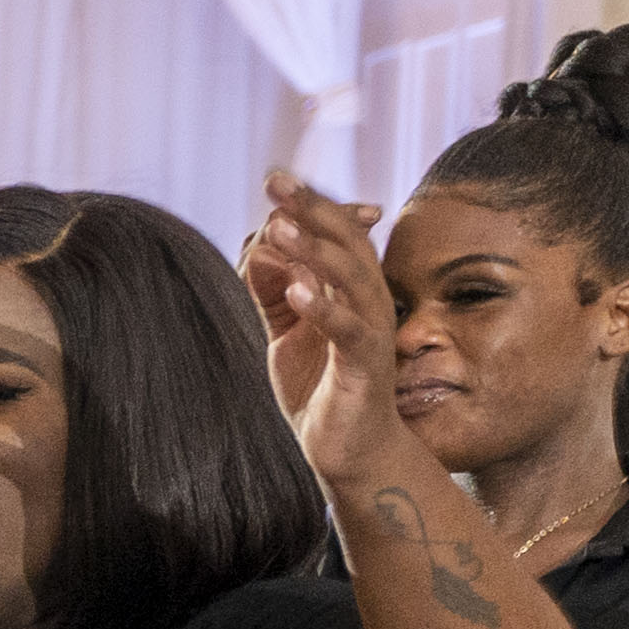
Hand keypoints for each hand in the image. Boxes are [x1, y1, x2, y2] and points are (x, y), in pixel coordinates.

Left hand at [242, 175, 407, 484]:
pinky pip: (349, 330)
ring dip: (315, 250)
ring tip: (282, 228)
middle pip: (345, 243)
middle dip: (311, 211)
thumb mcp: (286, 332)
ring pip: (350, 278)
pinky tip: (297, 291)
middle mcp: (369, 300)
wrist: (349, 449)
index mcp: (351, 289)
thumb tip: (257, 247)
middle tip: (277, 185)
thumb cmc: (320, 387)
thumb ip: (273, 291)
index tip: (275, 179)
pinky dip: (324, 308)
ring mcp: (371, 330)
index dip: (308, 205)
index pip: (334, 234)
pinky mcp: (366, 365)